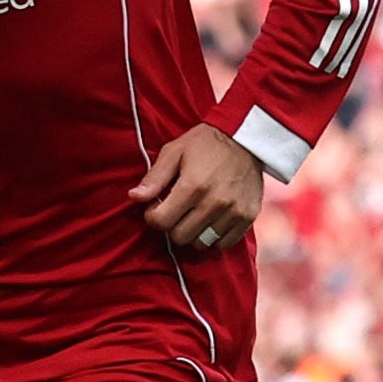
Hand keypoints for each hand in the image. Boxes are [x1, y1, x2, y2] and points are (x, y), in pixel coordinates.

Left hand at [131, 123, 263, 253]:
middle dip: (171, 226)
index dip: (153, 217)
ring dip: (192, 233)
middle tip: (174, 212)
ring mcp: (233, 211)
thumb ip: (154, 177)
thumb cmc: (205, 143)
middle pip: (180, 237)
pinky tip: (209, 221)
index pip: (162, 222)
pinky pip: (224, 243)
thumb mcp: (174, 151)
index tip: (156, 207)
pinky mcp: (247, 216)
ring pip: (201, 243)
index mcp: (192, 186)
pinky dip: (214, 237)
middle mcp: (214, 202)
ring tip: (192, 216)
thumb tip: (134, 197)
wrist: (245, 138)